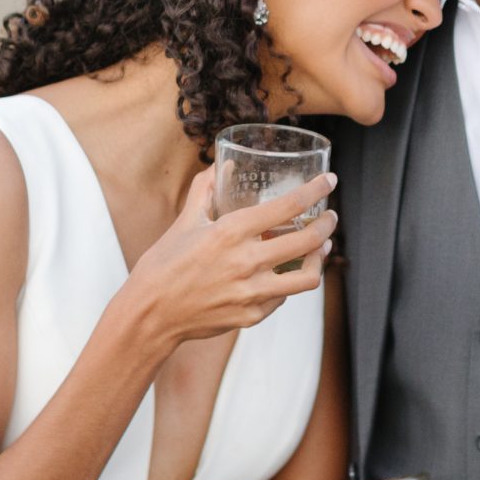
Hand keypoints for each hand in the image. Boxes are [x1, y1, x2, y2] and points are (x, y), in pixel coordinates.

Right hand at [121, 166, 335, 350]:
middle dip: (326, 224)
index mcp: (231, 231)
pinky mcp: (251, 315)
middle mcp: (247, 261)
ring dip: (319, 258)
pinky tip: (285, 274)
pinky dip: (288, 283)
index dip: (316, 190)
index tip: (329, 181)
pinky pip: (282, 297)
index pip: (288, 205)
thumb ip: (205, 189)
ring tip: (320, 248)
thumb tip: (222, 164)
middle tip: (330, 217)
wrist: (150, 314)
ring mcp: (252, 292)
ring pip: (307, 276)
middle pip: (308, 241)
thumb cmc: (163, 265)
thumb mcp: (184, 221)